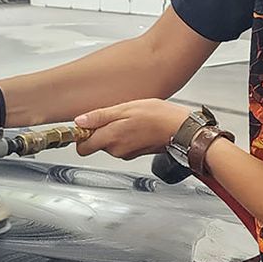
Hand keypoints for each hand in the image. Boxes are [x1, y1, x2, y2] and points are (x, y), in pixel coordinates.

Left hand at [73, 99, 192, 159]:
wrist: (182, 130)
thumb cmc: (159, 116)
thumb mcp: (126, 108)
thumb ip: (100, 117)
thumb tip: (80, 122)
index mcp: (111, 139)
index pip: (82, 148)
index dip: (81, 135)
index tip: (85, 124)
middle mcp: (116, 150)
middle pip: (95, 144)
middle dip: (99, 131)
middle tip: (113, 116)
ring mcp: (126, 153)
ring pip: (109, 143)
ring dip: (114, 131)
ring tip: (128, 119)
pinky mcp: (135, 153)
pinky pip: (121, 144)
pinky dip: (125, 135)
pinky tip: (136, 125)